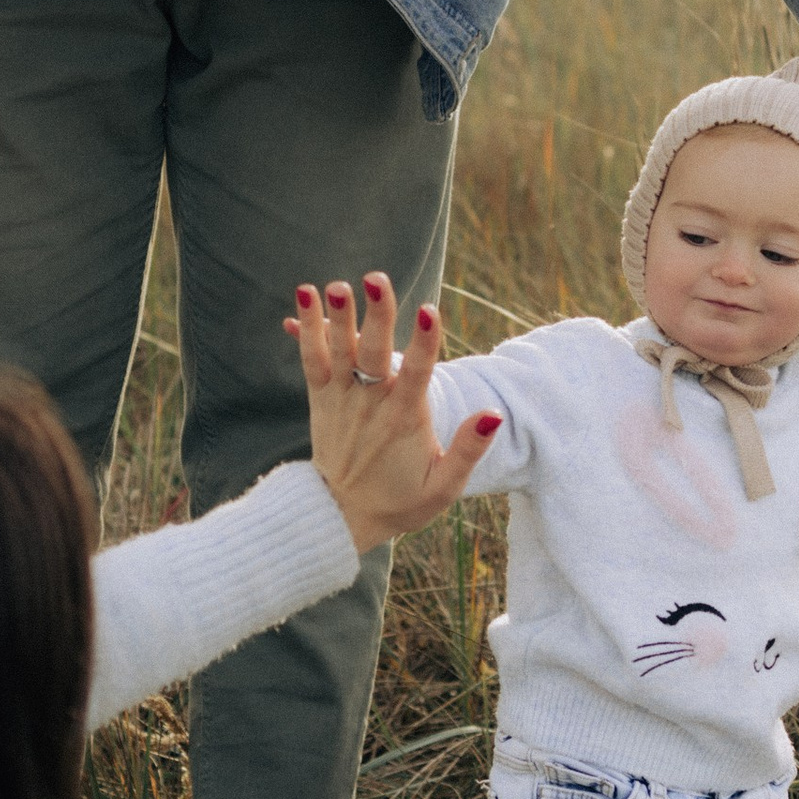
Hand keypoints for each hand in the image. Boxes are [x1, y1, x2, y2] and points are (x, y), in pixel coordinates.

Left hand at [285, 272, 501, 552]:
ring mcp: (342, 400)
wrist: (339, 519)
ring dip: (338, 317)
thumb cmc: (400, 501)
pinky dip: (307, 330)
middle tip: (376, 279)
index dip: (425, 343)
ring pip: (339, 352)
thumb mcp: (444, 487)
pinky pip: (311, 359)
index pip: (418, 375)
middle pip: (376, 353)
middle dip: (378, 314)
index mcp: (405, 421)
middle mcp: (371, 405)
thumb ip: (469, 450)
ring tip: (337, 285)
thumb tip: (494, 414)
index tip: (428, 310)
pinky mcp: (321, 399)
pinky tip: (303, 297)